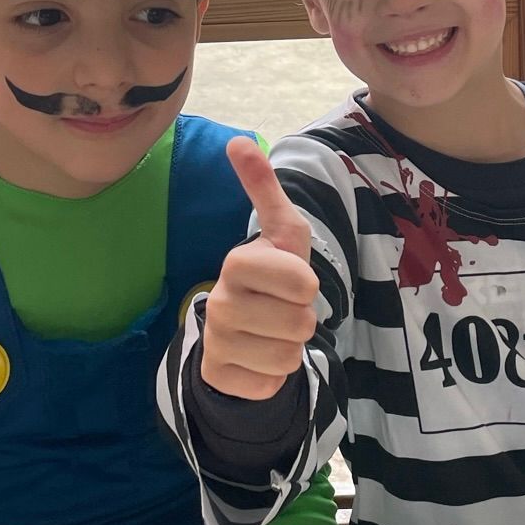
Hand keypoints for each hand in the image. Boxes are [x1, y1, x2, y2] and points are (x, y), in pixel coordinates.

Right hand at [197, 138, 318, 401]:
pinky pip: (271, 384)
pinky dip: (274, 377)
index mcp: (237, 263)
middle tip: (284, 310)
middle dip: (303, 320)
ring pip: (289, 356)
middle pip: (300, 322)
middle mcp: (221, 302)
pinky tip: (259, 360)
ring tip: (274, 333)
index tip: (293, 281)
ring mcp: (218, 342)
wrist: (242, 333)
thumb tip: (237, 140)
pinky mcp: (220, 377)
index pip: (300, 281)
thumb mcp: (281, 232)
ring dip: (291, 348)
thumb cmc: (272, 276)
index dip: (306, 284)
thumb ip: (263, 187)